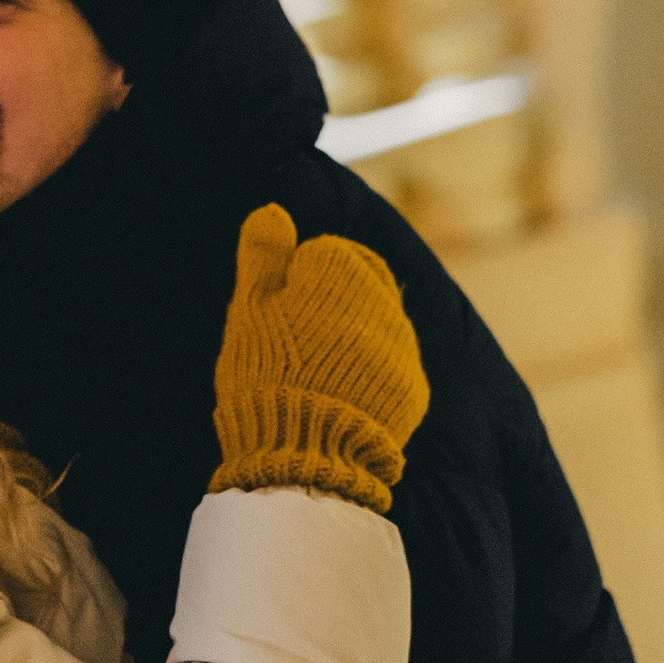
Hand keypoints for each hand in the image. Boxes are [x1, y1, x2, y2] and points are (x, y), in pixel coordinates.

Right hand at [212, 203, 428, 508]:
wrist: (305, 452)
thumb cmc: (266, 375)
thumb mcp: (249, 310)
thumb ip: (264, 257)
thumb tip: (273, 210)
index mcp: (340, 269)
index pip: (324, 253)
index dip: (296, 281)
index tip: (278, 314)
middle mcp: (383, 297)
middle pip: (358, 284)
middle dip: (333, 302)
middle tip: (299, 341)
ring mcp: (403, 343)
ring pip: (377, 323)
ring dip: (353, 336)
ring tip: (317, 374)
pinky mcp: (414, 386)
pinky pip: (391, 366)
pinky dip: (370, 373)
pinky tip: (341, 397)